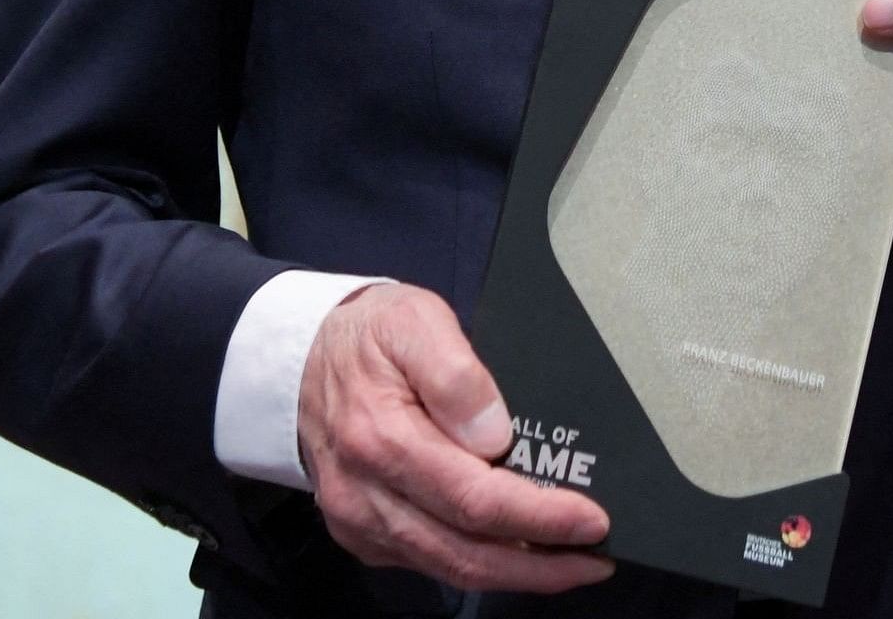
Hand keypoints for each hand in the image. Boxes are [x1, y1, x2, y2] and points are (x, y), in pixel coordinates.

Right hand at [296, 284, 610, 592]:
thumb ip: (455, 373)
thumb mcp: (414, 320)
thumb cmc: (368, 335)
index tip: (592, 519)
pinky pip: (428, 563)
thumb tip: (496, 434)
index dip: (539, 517)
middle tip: (595, 560)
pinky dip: (478, 564)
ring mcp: (359, 521)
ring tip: (571, 561)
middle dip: (540, 567)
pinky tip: (518, 550)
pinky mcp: (361, 534)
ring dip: (515, 573)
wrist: (297, 359)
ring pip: (449, 568)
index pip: (474, 500)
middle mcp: (365, 495)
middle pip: (465, 554)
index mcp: (381, 440)